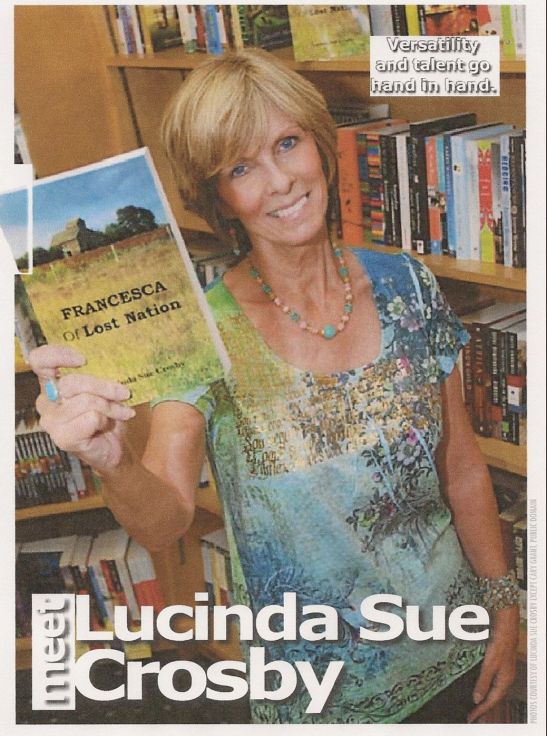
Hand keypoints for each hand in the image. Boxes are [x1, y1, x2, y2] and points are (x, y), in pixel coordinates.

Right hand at [29, 345, 134, 473]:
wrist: (114, 448)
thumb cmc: (107, 417)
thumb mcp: (104, 390)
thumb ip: (99, 375)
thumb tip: (114, 360)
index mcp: (51, 384)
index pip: (40, 361)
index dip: (58, 355)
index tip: (83, 359)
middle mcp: (46, 401)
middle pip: (72, 382)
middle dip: (104, 387)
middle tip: (124, 393)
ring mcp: (51, 421)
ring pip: (85, 401)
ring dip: (110, 406)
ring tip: (121, 412)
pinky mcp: (62, 438)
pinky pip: (91, 418)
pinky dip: (106, 420)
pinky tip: (107, 426)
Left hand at [468, 605, 519, 722]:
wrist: (506, 627)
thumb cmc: (499, 644)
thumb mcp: (490, 664)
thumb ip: (483, 681)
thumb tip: (477, 699)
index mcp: (504, 681)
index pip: (492, 701)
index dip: (481, 710)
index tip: (470, 718)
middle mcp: (505, 678)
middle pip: (494, 698)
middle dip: (483, 708)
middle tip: (472, 716)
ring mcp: (503, 671)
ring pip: (493, 690)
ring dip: (484, 698)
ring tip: (475, 706)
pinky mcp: (499, 664)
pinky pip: (492, 682)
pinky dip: (485, 688)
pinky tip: (479, 687)